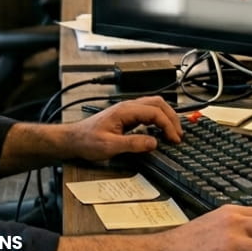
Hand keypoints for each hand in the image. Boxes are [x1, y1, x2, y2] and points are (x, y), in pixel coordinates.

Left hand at [66, 97, 181, 160]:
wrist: (73, 139)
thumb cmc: (87, 141)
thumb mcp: (110, 146)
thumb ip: (133, 144)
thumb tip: (153, 143)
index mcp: (125, 111)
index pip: (155, 112)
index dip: (168, 125)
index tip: (174, 138)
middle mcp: (128, 106)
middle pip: (158, 104)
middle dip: (172, 118)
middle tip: (178, 135)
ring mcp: (128, 110)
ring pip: (155, 105)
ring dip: (167, 117)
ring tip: (174, 132)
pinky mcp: (127, 116)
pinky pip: (149, 112)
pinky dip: (159, 119)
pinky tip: (161, 130)